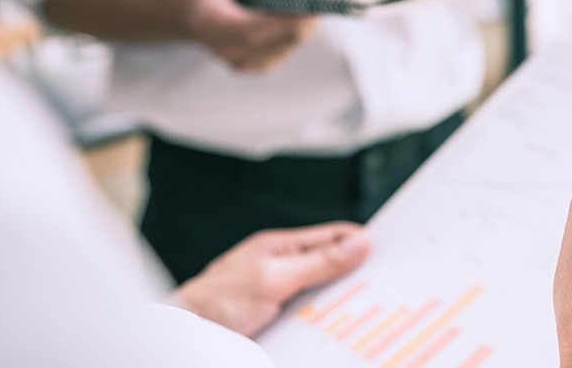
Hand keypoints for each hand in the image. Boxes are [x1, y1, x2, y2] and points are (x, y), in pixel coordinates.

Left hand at [173, 222, 371, 337]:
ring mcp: (279, 293)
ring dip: (341, 302)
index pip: (333, 236)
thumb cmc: (215, 302)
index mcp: (282, 247)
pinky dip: (325, 321)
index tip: (388, 252)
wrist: (183, 335)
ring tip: (365, 308)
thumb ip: (317, 262)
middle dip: (356, 274)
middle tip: (384, 284)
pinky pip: (310, 316)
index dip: (361, 242)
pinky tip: (336, 329)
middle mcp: (282, 267)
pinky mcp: (277, 319)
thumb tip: (358, 244)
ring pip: (324, 293)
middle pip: (332, 265)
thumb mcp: (274, 279)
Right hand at [185, 0, 317, 71]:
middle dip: (307, 16)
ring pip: (290, 44)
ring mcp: (240, 63)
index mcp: (212, 24)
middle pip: (283, 38)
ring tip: (303, 1)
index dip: (292, 17)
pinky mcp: (253, 67)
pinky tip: (289, 15)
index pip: (258, 28)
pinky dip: (293, 31)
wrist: (190, 12)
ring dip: (302, 23)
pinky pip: (286, 49)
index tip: (318, 0)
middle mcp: (225, 50)